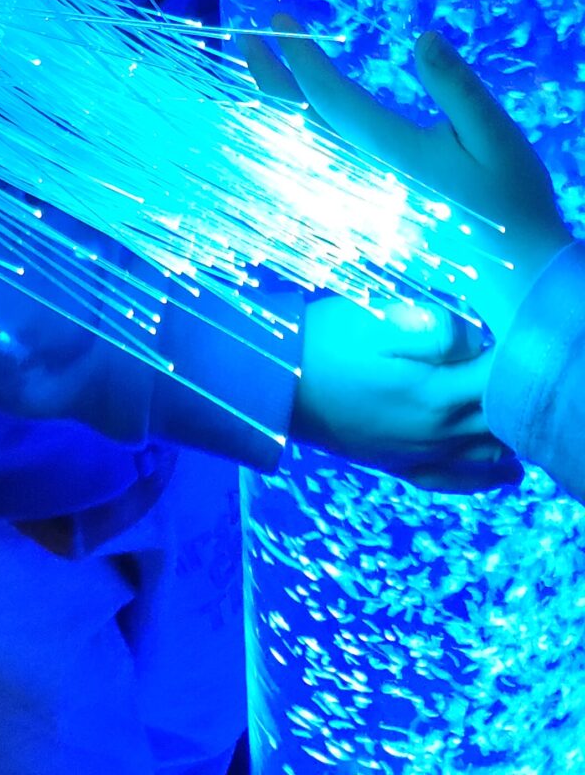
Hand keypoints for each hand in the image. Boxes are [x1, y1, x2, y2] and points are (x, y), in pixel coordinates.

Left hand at [243, 19, 571, 344]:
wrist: (518, 280)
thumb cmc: (511, 200)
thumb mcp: (495, 136)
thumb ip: (456, 87)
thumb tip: (422, 37)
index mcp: (390, 155)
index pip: (329, 97)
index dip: (301, 55)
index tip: (280, 18)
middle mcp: (361, 182)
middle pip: (296, 127)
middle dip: (266, 79)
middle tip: (245, 36)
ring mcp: (356, 209)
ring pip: (295, 157)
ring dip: (268, 114)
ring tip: (253, 78)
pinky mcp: (360, 226)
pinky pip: (306, 187)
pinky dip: (283, 155)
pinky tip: (277, 136)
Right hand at [293, 290, 521, 492]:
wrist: (274, 383)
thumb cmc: (326, 341)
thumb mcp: (377, 319)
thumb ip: (437, 328)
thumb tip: (478, 338)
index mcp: (436, 394)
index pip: (500, 381)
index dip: (517, 359)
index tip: (521, 337)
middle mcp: (436, 433)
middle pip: (501, 421)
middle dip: (518, 398)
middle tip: (525, 372)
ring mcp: (418, 455)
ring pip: (487, 455)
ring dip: (509, 435)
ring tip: (522, 415)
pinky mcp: (399, 466)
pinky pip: (457, 481)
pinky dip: (484, 475)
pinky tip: (499, 470)